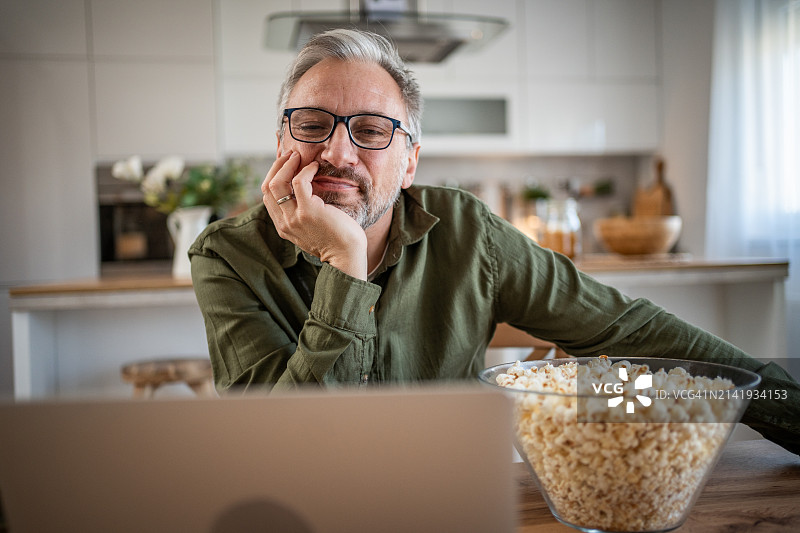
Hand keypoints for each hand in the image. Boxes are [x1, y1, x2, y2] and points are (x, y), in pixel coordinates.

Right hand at [262, 152, 367, 279]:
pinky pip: (298, 182)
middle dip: (277, 167)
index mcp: (283, 227)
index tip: (285, 163)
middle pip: (268, 187)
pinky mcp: (308, 212)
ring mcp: (294, 218)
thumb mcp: (311, 228)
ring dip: (287, 165)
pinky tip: (315, 167)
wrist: (346, 256)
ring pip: (277, 183)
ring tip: (298, 156)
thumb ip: (301, 214)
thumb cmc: (335, 240)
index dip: (273, 175)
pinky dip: (305, 170)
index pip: (267, 196)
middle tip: (290, 155)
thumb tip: (300, 190)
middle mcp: (284, 223)